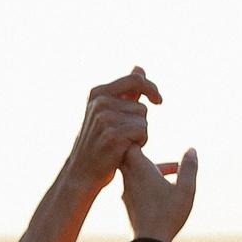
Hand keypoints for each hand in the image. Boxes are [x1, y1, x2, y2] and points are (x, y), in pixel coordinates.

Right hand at [58, 68, 159, 195]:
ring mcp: (105, 118)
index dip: (151, 88)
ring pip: (143, 120)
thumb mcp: (107, 113)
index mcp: (97, 93)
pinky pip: (142, 131)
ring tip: (123, 144)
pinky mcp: (113, 134)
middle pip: (141, 106)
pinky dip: (140, 142)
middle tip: (124, 137)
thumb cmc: (98, 143)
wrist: (82, 172)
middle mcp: (100, 103)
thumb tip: (140, 68)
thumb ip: (125, 91)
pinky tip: (126, 150)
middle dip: (140, 122)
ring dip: (140, 134)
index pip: (135, 80)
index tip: (158, 101)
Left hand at [120, 146, 197, 241]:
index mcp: (140, 169)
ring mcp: (126, 192)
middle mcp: (129, 178)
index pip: (130, 143)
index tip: (149, 136)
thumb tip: (191, 150)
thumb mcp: (186, 189)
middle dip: (145, 151)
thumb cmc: (168, 214)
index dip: (137, 137)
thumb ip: (189, 167)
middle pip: (129, 156)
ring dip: (151, 168)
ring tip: (174, 173)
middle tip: (161, 149)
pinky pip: (135, 184)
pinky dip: (147, 181)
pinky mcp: (128, 203)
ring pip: (134, 172)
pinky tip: (164, 189)